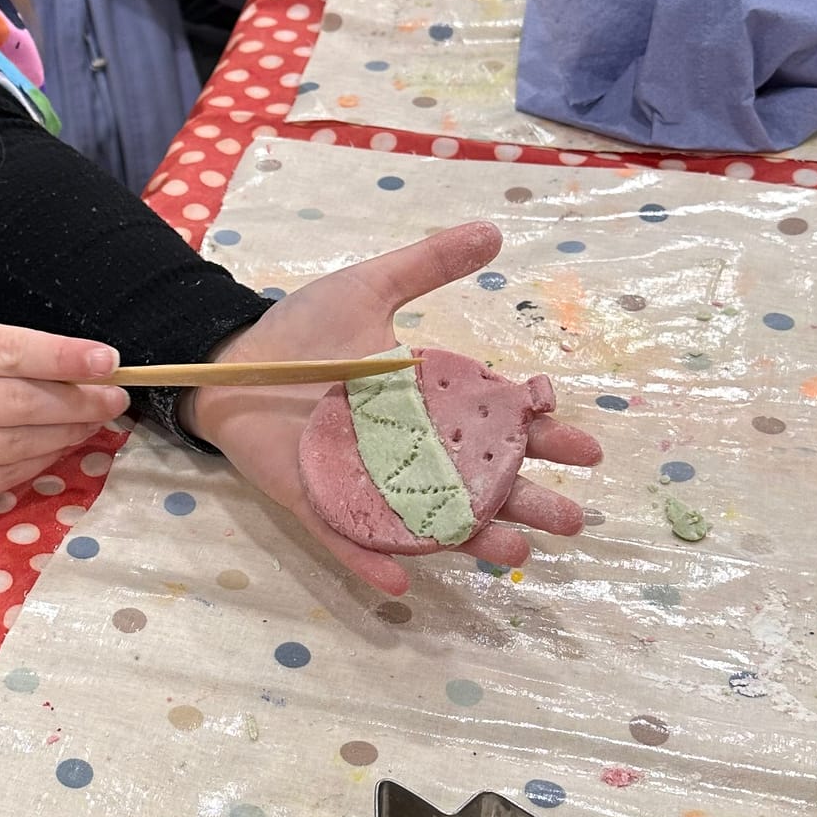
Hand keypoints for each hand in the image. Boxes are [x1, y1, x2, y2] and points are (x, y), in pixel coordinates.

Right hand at [0, 320, 127, 526]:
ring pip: (18, 444)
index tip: (109, 361)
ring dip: (67, 432)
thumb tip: (84, 367)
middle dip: (78, 400)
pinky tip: (62, 446)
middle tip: (115, 398)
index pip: (7, 351)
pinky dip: (43, 460)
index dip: (63, 357)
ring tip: (95, 420)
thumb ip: (1, 355)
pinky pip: (6, 476)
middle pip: (19, 402)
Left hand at [184, 223, 602, 596]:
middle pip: (479, 487)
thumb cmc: (301, 332)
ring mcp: (366, 485)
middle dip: (528, 504)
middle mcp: (408, 454)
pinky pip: (349, 542)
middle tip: (572, 520)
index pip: (499, 428)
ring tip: (515, 555)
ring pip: (429, 524)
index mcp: (429, 406)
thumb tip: (494, 230)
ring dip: (470, 543)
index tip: (586, 450)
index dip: (544, 440)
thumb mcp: (369, 289)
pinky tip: (402, 586)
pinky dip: (372, 563)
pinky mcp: (318, 505)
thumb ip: (427, 265)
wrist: (230, 362)